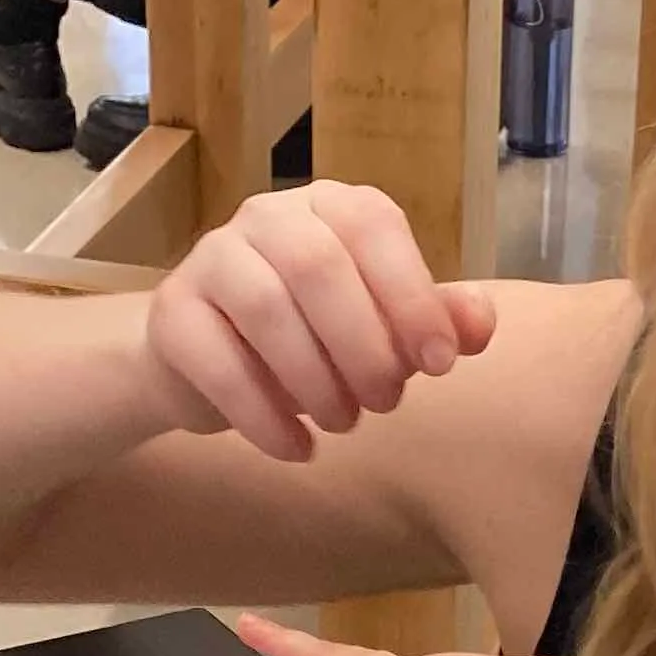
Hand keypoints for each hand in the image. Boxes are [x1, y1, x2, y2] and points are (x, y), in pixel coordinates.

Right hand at [143, 184, 496, 462]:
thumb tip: (483, 322)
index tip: (439, 363)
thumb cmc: (310, 337)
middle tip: (384, 403)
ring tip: (342, 424)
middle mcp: (267, 216)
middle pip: (318, 267)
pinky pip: (219, 364)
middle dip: (363, 346)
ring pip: (267, 310)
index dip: (412, 295)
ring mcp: (211, 258)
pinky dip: (266, 417)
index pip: (374, 226)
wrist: (206, 362)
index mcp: (330, 205)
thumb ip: (432, 320)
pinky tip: (297, 449)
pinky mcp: (172, 314)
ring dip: (315, 382)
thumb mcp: (380, 327)